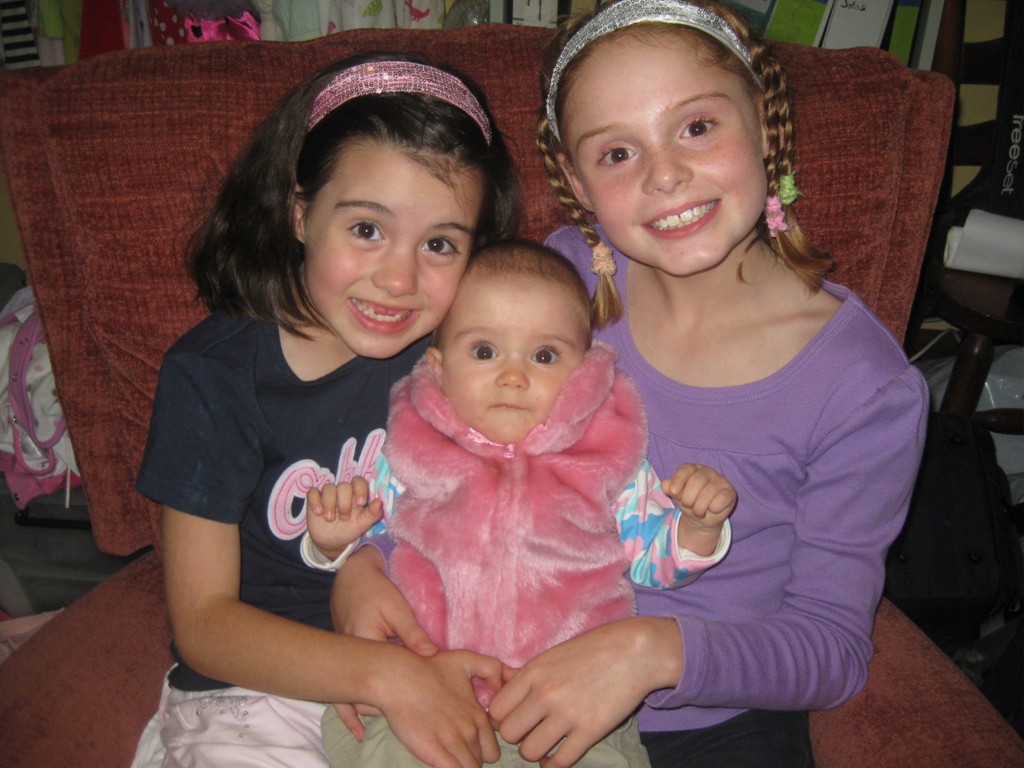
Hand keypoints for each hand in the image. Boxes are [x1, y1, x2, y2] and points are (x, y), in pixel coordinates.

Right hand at [306, 477, 382, 560]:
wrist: (331, 543)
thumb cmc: (349, 530)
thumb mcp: (362, 525)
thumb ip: (372, 514)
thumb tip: (380, 501)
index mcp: (355, 495)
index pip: (358, 481)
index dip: (360, 488)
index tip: (361, 502)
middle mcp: (342, 492)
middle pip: (343, 485)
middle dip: (344, 502)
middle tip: (344, 518)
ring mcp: (327, 495)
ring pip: (328, 488)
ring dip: (329, 503)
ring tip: (330, 518)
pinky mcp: (314, 500)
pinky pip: (312, 492)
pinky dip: (315, 501)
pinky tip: (318, 512)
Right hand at [329, 544, 438, 746]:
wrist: (350, 577)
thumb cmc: (375, 590)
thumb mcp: (397, 607)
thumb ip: (412, 632)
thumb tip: (432, 655)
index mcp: (366, 643)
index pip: (384, 680)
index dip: (404, 696)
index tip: (425, 708)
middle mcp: (352, 659)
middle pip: (368, 696)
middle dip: (389, 710)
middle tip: (416, 725)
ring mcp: (346, 663)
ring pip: (356, 698)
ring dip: (373, 712)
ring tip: (399, 729)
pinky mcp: (346, 663)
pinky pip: (344, 693)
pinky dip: (350, 712)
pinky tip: (358, 732)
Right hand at [377, 649, 504, 767]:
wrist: (399, 678)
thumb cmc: (430, 669)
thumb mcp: (466, 660)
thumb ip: (491, 669)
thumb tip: (500, 688)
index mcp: (478, 715)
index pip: (492, 750)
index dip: (480, 751)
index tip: (468, 745)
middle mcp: (469, 732)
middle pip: (478, 762)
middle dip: (469, 759)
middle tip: (454, 749)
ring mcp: (452, 743)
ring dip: (459, 765)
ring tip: (446, 755)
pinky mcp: (433, 753)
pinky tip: (440, 761)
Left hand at [488, 618, 681, 767]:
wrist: (635, 652)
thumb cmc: (593, 649)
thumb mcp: (553, 654)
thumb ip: (527, 674)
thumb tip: (501, 686)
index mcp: (533, 672)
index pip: (496, 709)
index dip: (502, 718)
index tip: (514, 718)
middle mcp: (546, 694)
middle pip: (508, 733)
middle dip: (517, 736)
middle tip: (530, 731)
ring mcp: (568, 714)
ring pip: (529, 751)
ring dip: (535, 751)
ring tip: (545, 744)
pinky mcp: (590, 731)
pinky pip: (560, 762)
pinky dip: (554, 764)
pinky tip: (557, 756)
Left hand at [662, 464, 736, 555]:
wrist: (702, 517)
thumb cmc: (689, 502)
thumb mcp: (677, 496)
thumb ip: (670, 489)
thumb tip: (665, 485)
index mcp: (692, 469)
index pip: (685, 469)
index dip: (678, 480)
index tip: (673, 492)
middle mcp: (706, 471)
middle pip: (695, 482)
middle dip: (688, 499)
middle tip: (688, 506)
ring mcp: (720, 480)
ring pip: (707, 493)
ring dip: (699, 508)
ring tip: (698, 511)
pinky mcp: (730, 492)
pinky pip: (721, 500)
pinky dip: (714, 508)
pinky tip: (712, 509)